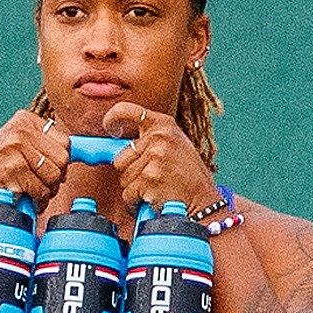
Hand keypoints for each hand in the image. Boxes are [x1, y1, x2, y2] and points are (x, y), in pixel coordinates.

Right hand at [0, 109, 72, 206]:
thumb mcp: (21, 149)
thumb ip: (48, 146)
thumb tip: (90, 152)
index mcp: (24, 119)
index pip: (65, 141)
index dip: (61, 162)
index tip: (50, 170)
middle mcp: (19, 129)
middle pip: (63, 157)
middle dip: (54, 177)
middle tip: (37, 183)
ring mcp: (15, 146)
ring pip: (54, 174)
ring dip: (45, 190)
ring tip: (27, 189)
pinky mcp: (13, 166)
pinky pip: (41, 188)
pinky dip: (36, 199)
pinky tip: (21, 195)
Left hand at [93, 103, 217, 218]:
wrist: (204, 201)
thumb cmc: (189, 176)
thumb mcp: (175, 146)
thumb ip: (150, 140)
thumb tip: (112, 143)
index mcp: (164, 125)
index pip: (127, 110)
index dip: (112, 118)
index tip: (109, 127)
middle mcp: (158, 138)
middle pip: (120, 158)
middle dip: (130, 172)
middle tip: (151, 178)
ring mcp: (154, 158)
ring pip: (124, 178)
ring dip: (135, 189)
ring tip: (156, 188)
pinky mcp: (149, 179)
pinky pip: (128, 194)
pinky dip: (136, 202)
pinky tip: (154, 198)